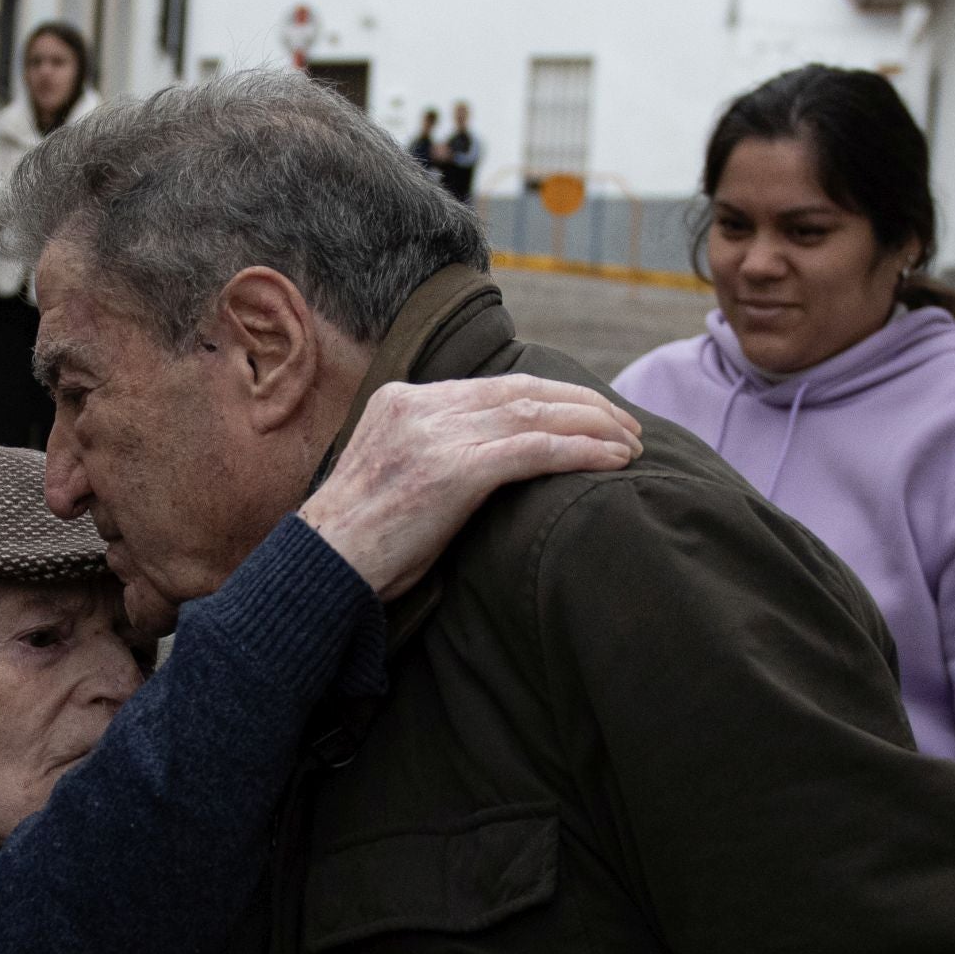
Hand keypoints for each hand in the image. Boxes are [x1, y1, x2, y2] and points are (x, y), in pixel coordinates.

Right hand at [300, 375, 641, 600]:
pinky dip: (579, 451)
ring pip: (534, 413)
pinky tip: (612, 460)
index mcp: (401, 400)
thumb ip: (431, 454)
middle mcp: (420, 407)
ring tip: (631, 443)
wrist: (322, 566)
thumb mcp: (391, 478)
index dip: (549, 396)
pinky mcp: (453, 471)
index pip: (492, 387)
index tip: (588, 413)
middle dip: (582, 405)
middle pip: (520, 390)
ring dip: (593, 426)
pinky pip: (532, 450)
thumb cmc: (358, 543)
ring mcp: (436, 436)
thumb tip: (484, 465)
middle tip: (626, 424)